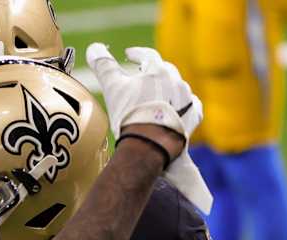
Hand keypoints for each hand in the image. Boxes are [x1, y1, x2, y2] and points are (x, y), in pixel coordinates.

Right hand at [85, 44, 211, 212]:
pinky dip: (182, 104)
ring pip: (178, 87)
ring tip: (157, 94)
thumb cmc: (130, 115)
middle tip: (143, 73)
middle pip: (164, 70)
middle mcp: (176, 81)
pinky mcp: (193, 116)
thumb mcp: (112, 88)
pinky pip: (191, 105)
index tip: (129, 54)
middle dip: (153, 71)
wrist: (150, 145)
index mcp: (158, 71)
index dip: (137, 53)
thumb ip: (104, 66)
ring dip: (168, 88)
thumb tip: (93, 48)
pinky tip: (176, 108)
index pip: (147, 55)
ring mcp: (187, 99)